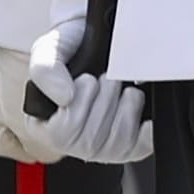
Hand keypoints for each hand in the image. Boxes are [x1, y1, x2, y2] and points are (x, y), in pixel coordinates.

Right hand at [0, 33, 149, 168]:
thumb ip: (46, 70)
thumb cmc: (72, 52)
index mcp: (44, 126)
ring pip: (120, 140)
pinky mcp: (134, 147)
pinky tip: (142, 107)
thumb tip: (64, 97)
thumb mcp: (48, 50)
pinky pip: (145, 145)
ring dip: (126, 103)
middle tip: (104, 77)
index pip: (62, 133)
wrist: (102, 43)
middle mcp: (73, 144)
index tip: (86, 78)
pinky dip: (148, 126)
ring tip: (119, 85)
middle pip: (92, 138)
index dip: (79, 101)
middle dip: (105, 96)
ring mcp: (104, 149)